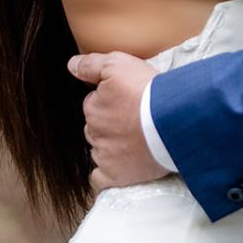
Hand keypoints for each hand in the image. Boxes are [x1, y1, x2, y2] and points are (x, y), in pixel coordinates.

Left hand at [68, 51, 167, 190]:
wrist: (171, 121)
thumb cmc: (147, 91)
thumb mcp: (118, 63)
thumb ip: (91, 65)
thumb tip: (71, 66)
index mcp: (93, 107)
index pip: (93, 104)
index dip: (110, 101)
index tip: (127, 100)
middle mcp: (94, 131)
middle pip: (96, 127)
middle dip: (110, 124)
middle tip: (134, 120)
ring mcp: (103, 155)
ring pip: (99, 150)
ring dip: (111, 146)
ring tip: (135, 141)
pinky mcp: (115, 175)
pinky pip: (100, 179)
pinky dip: (106, 174)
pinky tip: (117, 167)